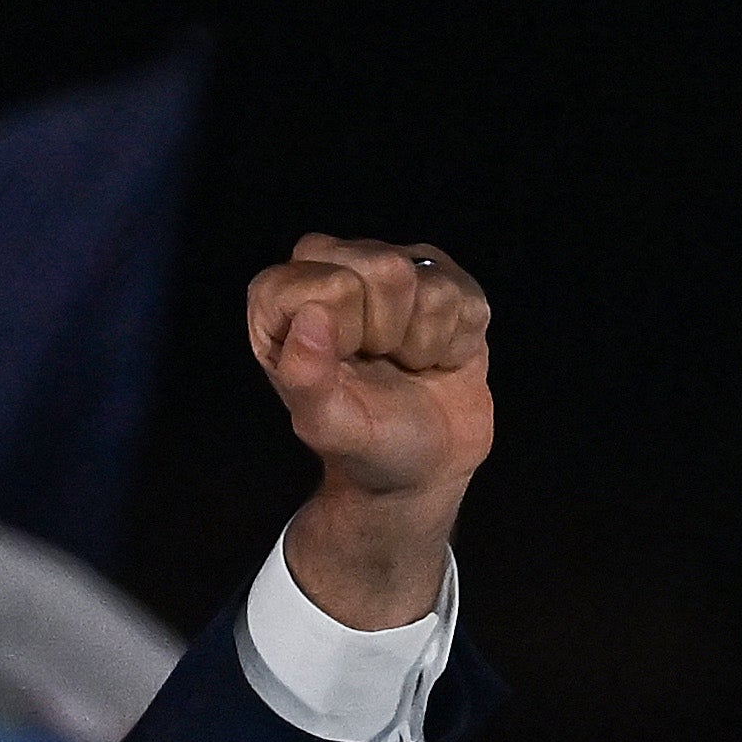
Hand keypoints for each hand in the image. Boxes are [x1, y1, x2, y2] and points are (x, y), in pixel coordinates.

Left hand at [249, 236, 493, 630]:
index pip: (302, 277)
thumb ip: (305, 375)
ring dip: (424, 334)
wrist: (420, 476)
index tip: (345, 367)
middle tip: (383, 371)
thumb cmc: (361, 456)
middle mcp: (328, 279)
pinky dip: (460, 331)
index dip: (332, 324)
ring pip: (420, 273)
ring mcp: (386, 278)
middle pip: (367, 264)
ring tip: (412, 368)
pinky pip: (461, 289)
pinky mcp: (442, 285)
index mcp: (281, 306)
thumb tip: (304, 320)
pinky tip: (442, 359)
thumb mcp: (327, 424)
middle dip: (383, 330)